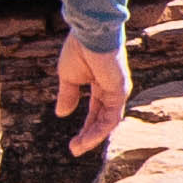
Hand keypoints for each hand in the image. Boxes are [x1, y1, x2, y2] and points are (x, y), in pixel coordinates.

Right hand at [54, 33, 128, 157]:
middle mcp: (113, 89)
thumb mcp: (68, 77)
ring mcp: (119, 90)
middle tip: (75, 150)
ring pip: (107, 122)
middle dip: (88, 136)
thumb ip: (68, 95)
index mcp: (101, 84)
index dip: (85, 127)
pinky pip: (111, 117)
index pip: (95, 111)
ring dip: (92, 137)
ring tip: (77, 149)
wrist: (89, 32)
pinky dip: (99, 130)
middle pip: (102, 119)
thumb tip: (62, 114)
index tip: (73, 143)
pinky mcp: (120, 91)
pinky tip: (87, 140)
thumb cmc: (79, 48)